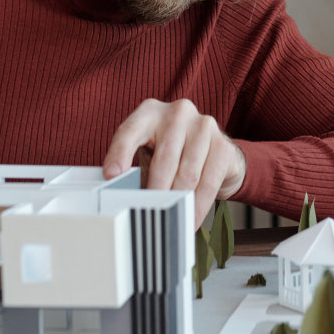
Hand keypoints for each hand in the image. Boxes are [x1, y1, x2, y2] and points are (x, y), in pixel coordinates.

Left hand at [103, 98, 245, 227]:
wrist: (212, 148)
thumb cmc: (171, 152)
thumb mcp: (148, 153)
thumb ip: (131, 168)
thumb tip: (115, 197)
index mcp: (150, 112)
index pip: (130, 131)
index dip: (119, 154)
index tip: (111, 176)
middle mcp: (178, 113)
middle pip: (163, 159)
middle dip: (155, 192)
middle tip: (147, 214)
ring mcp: (203, 126)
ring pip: (187, 174)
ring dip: (178, 203)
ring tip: (169, 221)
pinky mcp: (223, 145)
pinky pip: (209, 182)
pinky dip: (198, 206)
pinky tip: (191, 218)